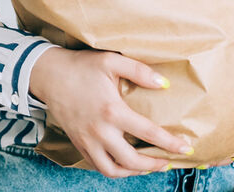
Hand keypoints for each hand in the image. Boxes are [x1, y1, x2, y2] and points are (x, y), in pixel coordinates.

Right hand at [29, 47, 193, 177]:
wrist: (49, 75)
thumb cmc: (81, 66)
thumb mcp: (111, 61)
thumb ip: (139, 71)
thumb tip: (164, 84)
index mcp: (112, 111)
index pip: (148, 133)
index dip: (169, 143)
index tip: (184, 149)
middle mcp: (100, 131)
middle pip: (132, 161)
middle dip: (154, 165)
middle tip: (168, 161)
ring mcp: (87, 141)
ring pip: (113, 170)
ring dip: (134, 173)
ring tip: (148, 167)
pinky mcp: (78, 144)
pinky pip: (98, 166)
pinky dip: (114, 170)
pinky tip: (125, 163)